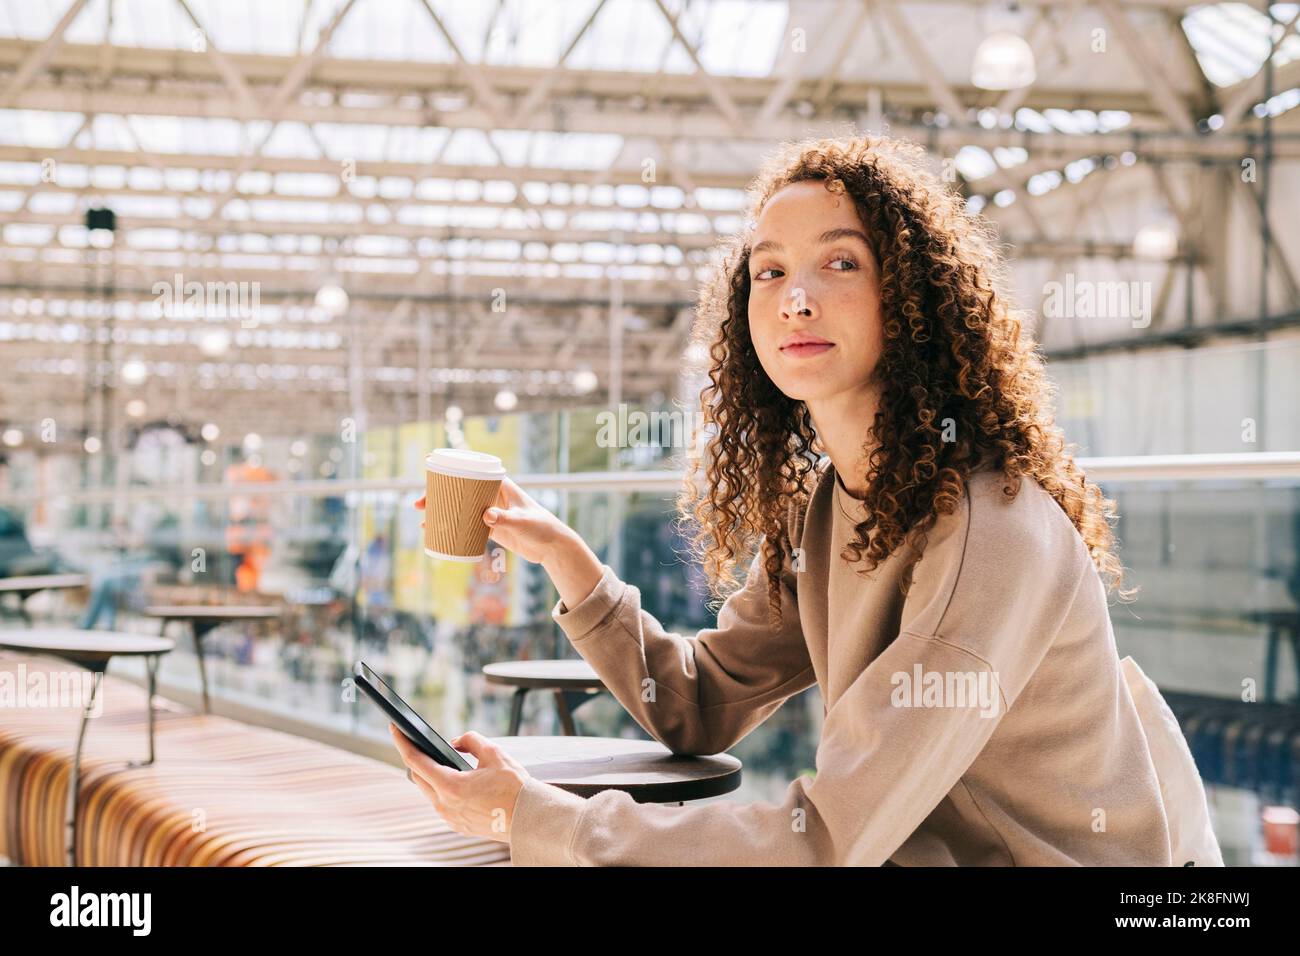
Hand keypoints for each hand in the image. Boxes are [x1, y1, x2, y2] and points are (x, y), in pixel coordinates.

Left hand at [389, 723, 529, 844]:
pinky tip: (455, 780)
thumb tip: (456, 741)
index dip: (403, 741)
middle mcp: (445, 805)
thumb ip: (470, 740)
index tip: (395, 728)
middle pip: (419, 777)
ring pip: (430, 791)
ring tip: (440, 760)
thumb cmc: (515, 788)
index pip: (416, 760)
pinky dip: (444, 789)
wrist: (529, 818)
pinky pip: (442, 803)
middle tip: (420, 743)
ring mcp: (450, 818)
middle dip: (418, 758)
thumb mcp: (494, 753)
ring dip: (432, 775)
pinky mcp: (458, 825)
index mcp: (450, 786)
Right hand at [412, 475, 570, 565]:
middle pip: (460, 491)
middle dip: (438, 496)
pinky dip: (453, 527)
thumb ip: (505, 519)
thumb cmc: (541, 527)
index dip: (450, 469)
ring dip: (442, 513)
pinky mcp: (492, 528)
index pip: (471, 472)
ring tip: (423, 521)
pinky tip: (439, 533)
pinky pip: (467, 525)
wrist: (552, 547)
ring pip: (460, 508)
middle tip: (419, 504)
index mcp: (500, 485)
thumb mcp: (522, 522)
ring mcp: (491, 512)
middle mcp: (492, 496)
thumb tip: (485, 516)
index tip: (430, 465)